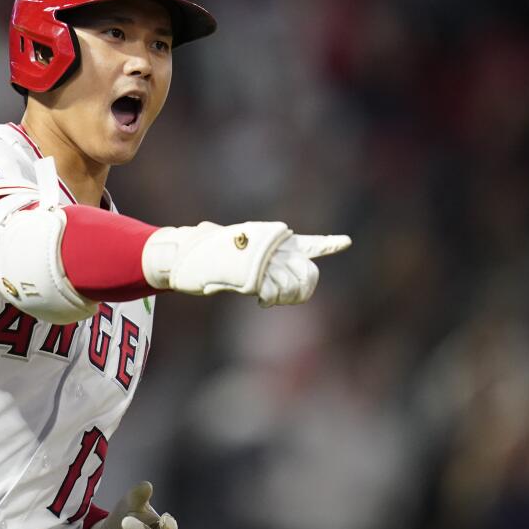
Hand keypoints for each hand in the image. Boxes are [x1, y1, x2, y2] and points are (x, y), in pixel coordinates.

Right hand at [142, 221, 349, 305]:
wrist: (182, 254)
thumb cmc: (200, 252)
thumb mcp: (219, 243)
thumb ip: (225, 243)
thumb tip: (204, 228)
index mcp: (270, 240)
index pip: (307, 242)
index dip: (328, 243)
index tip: (346, 241)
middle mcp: (272, 247)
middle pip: (308, 272)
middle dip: (300, 289)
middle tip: (279, 295)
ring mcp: (264, 261)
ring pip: (293, 286)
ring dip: (282, 297)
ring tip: (267, 297)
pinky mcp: (255, 276)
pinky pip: (274, 294)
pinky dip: (268, 300)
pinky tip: (258, 299)